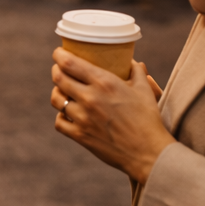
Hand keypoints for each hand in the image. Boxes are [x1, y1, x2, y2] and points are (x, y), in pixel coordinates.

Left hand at [51, 48, 174, 183]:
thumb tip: (132, 61)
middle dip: (56, 70)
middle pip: (58, 78)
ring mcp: (82, 118)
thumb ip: (137, 71)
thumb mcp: (145, 89)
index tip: (59, 52)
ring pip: (56, 99)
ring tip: (62, 90)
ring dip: (57, 92)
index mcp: (104, 83)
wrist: (148, 152)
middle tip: (59, 68)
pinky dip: (61, 116)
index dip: (59, 55)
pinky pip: (59, 121)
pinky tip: (67, 113)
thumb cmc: (148, 119)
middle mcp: (89, 98)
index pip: (69, 63)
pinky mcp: (80, 135)